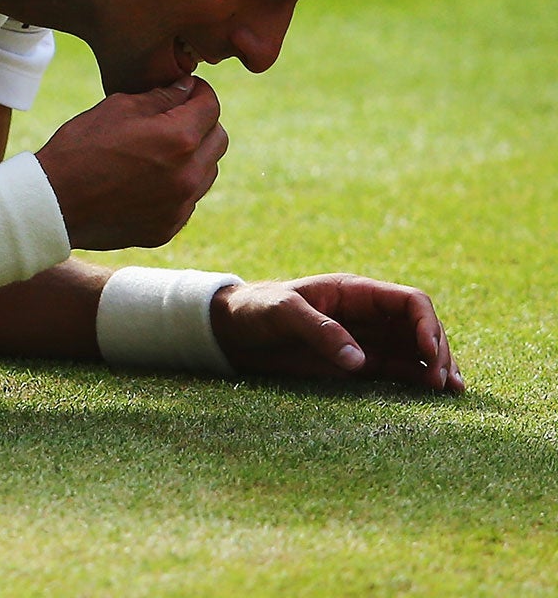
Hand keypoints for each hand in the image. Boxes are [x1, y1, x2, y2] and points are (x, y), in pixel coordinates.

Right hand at [34, 77, 226, 248]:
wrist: (53, 203)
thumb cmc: (80, 148)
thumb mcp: (116, 108)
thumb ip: (160, 97)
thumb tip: (187, 89)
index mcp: (179, 138)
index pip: (211, 105)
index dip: (198, 92)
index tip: (184, 91)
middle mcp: (189, 175)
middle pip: (219, 139)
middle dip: (202, 124)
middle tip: (172, 120)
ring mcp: (181, 206)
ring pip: (207, 172)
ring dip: (193, 157)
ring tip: (157, 153)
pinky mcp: (169, 228)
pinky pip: (187, 200)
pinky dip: (176, 187)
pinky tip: (145, 181)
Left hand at [209, 274, 462, 391]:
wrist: (234, 331)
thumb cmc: (256, 309)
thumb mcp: (282, 312)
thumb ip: (319, 330)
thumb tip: (360, 361)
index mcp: (355, 292)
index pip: (409, 302)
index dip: (427, 325)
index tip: (428, 353)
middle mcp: (369, 315)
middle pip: (422, 327)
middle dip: (438, 350)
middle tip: (440, 381)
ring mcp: (368, 339)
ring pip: (417, 350)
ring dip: (438, 366)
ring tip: (451, 391)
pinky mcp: (360, 364)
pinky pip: (399, 370)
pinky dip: (420, 380)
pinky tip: (436, 394)